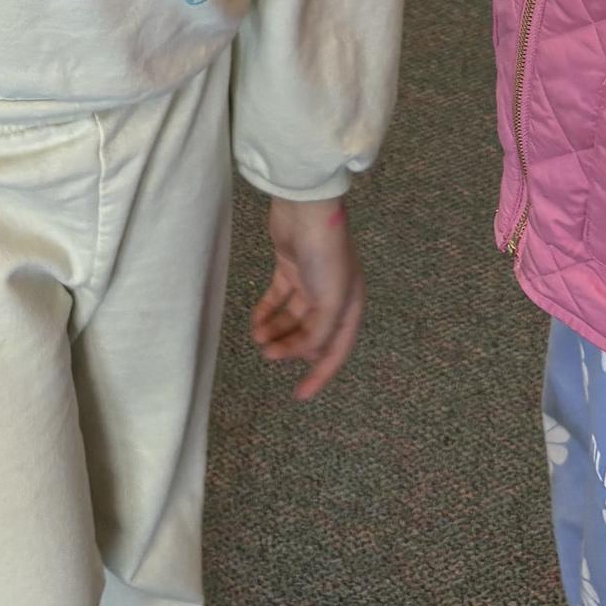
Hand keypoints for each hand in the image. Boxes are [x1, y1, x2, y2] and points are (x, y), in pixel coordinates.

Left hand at [250, 200, 364, 400]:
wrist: (306, 209)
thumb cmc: (325, 255)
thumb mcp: (330, 300)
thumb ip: (321, 332)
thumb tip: (307, 354)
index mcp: (350, 305)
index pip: (336, 350)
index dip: (320, 375)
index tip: (300, 396)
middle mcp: (332, 297)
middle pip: (311, 335)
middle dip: (291, 348)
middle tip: (269, 355)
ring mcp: (310, 283)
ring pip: (292, 318)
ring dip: (276, 331)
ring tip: (258, 339)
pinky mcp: (290, 268)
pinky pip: (278, 299)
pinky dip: (267, 312)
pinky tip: (255, 323)